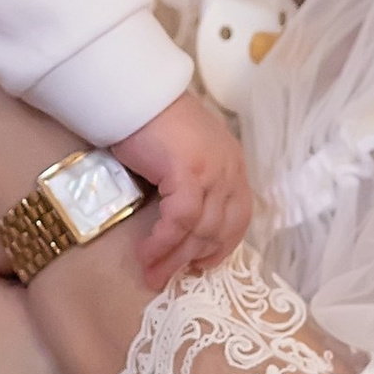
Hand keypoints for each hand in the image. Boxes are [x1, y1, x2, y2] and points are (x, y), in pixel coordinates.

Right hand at [112, 91, 251, 286]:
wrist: (135, 93)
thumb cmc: (151, 122)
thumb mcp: (182, 156)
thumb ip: (191, 184)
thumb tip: (179, 225)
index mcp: (232, 166)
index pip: (238, 217)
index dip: (221, 246)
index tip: (200, 266)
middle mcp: (230, 170)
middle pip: (219, 228)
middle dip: (191, 260)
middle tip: (164, 280)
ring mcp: (213, 170)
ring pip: (200, 229)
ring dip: (173, 257)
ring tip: (151, 275)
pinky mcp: (190, 172)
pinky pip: (180, 219)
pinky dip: (163, 241)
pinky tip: (147, 252)